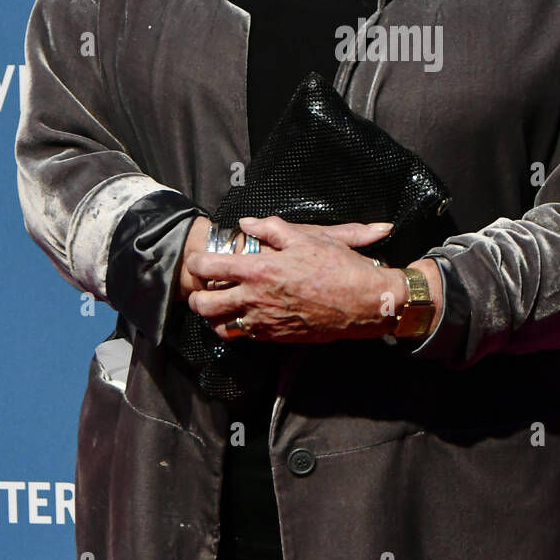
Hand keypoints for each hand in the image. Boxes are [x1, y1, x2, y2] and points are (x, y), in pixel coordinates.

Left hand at [184, 215, 406, 342]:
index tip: (198, 260)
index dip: (196, 263)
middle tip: (205, 288)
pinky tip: (248, 315)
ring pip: (220, 327)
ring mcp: (265, 321)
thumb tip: (247, 223)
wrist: (363, 303)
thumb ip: (272, 228)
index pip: (210, 268)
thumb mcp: (307, 237)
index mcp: (260, 270)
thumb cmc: (338, 266)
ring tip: (223, 304)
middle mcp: (256, 299)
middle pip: (205, 306)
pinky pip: (244, 336)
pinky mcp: (276, 336)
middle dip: (198, 296)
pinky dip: (238, 327)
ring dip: (215, 316)